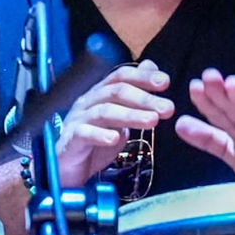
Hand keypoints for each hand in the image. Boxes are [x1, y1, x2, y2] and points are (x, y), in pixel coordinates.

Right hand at [53, 60, 173, 186]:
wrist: (66, 168)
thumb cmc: (94, 140)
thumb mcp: (119, 117)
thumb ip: (134, 94)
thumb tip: (150, 66)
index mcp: (100, 94)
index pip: (120, 76)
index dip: (142, 77)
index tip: (165, 82)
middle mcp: (88, 102)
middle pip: (116, 91)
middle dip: (144, 98)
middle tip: (168, 108)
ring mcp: (77, 120)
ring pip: (104, 112)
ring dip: (131, 115)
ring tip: (153, 121)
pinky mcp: (70, 140)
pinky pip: (84, 134)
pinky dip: (100, 135)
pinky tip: (117, 139)